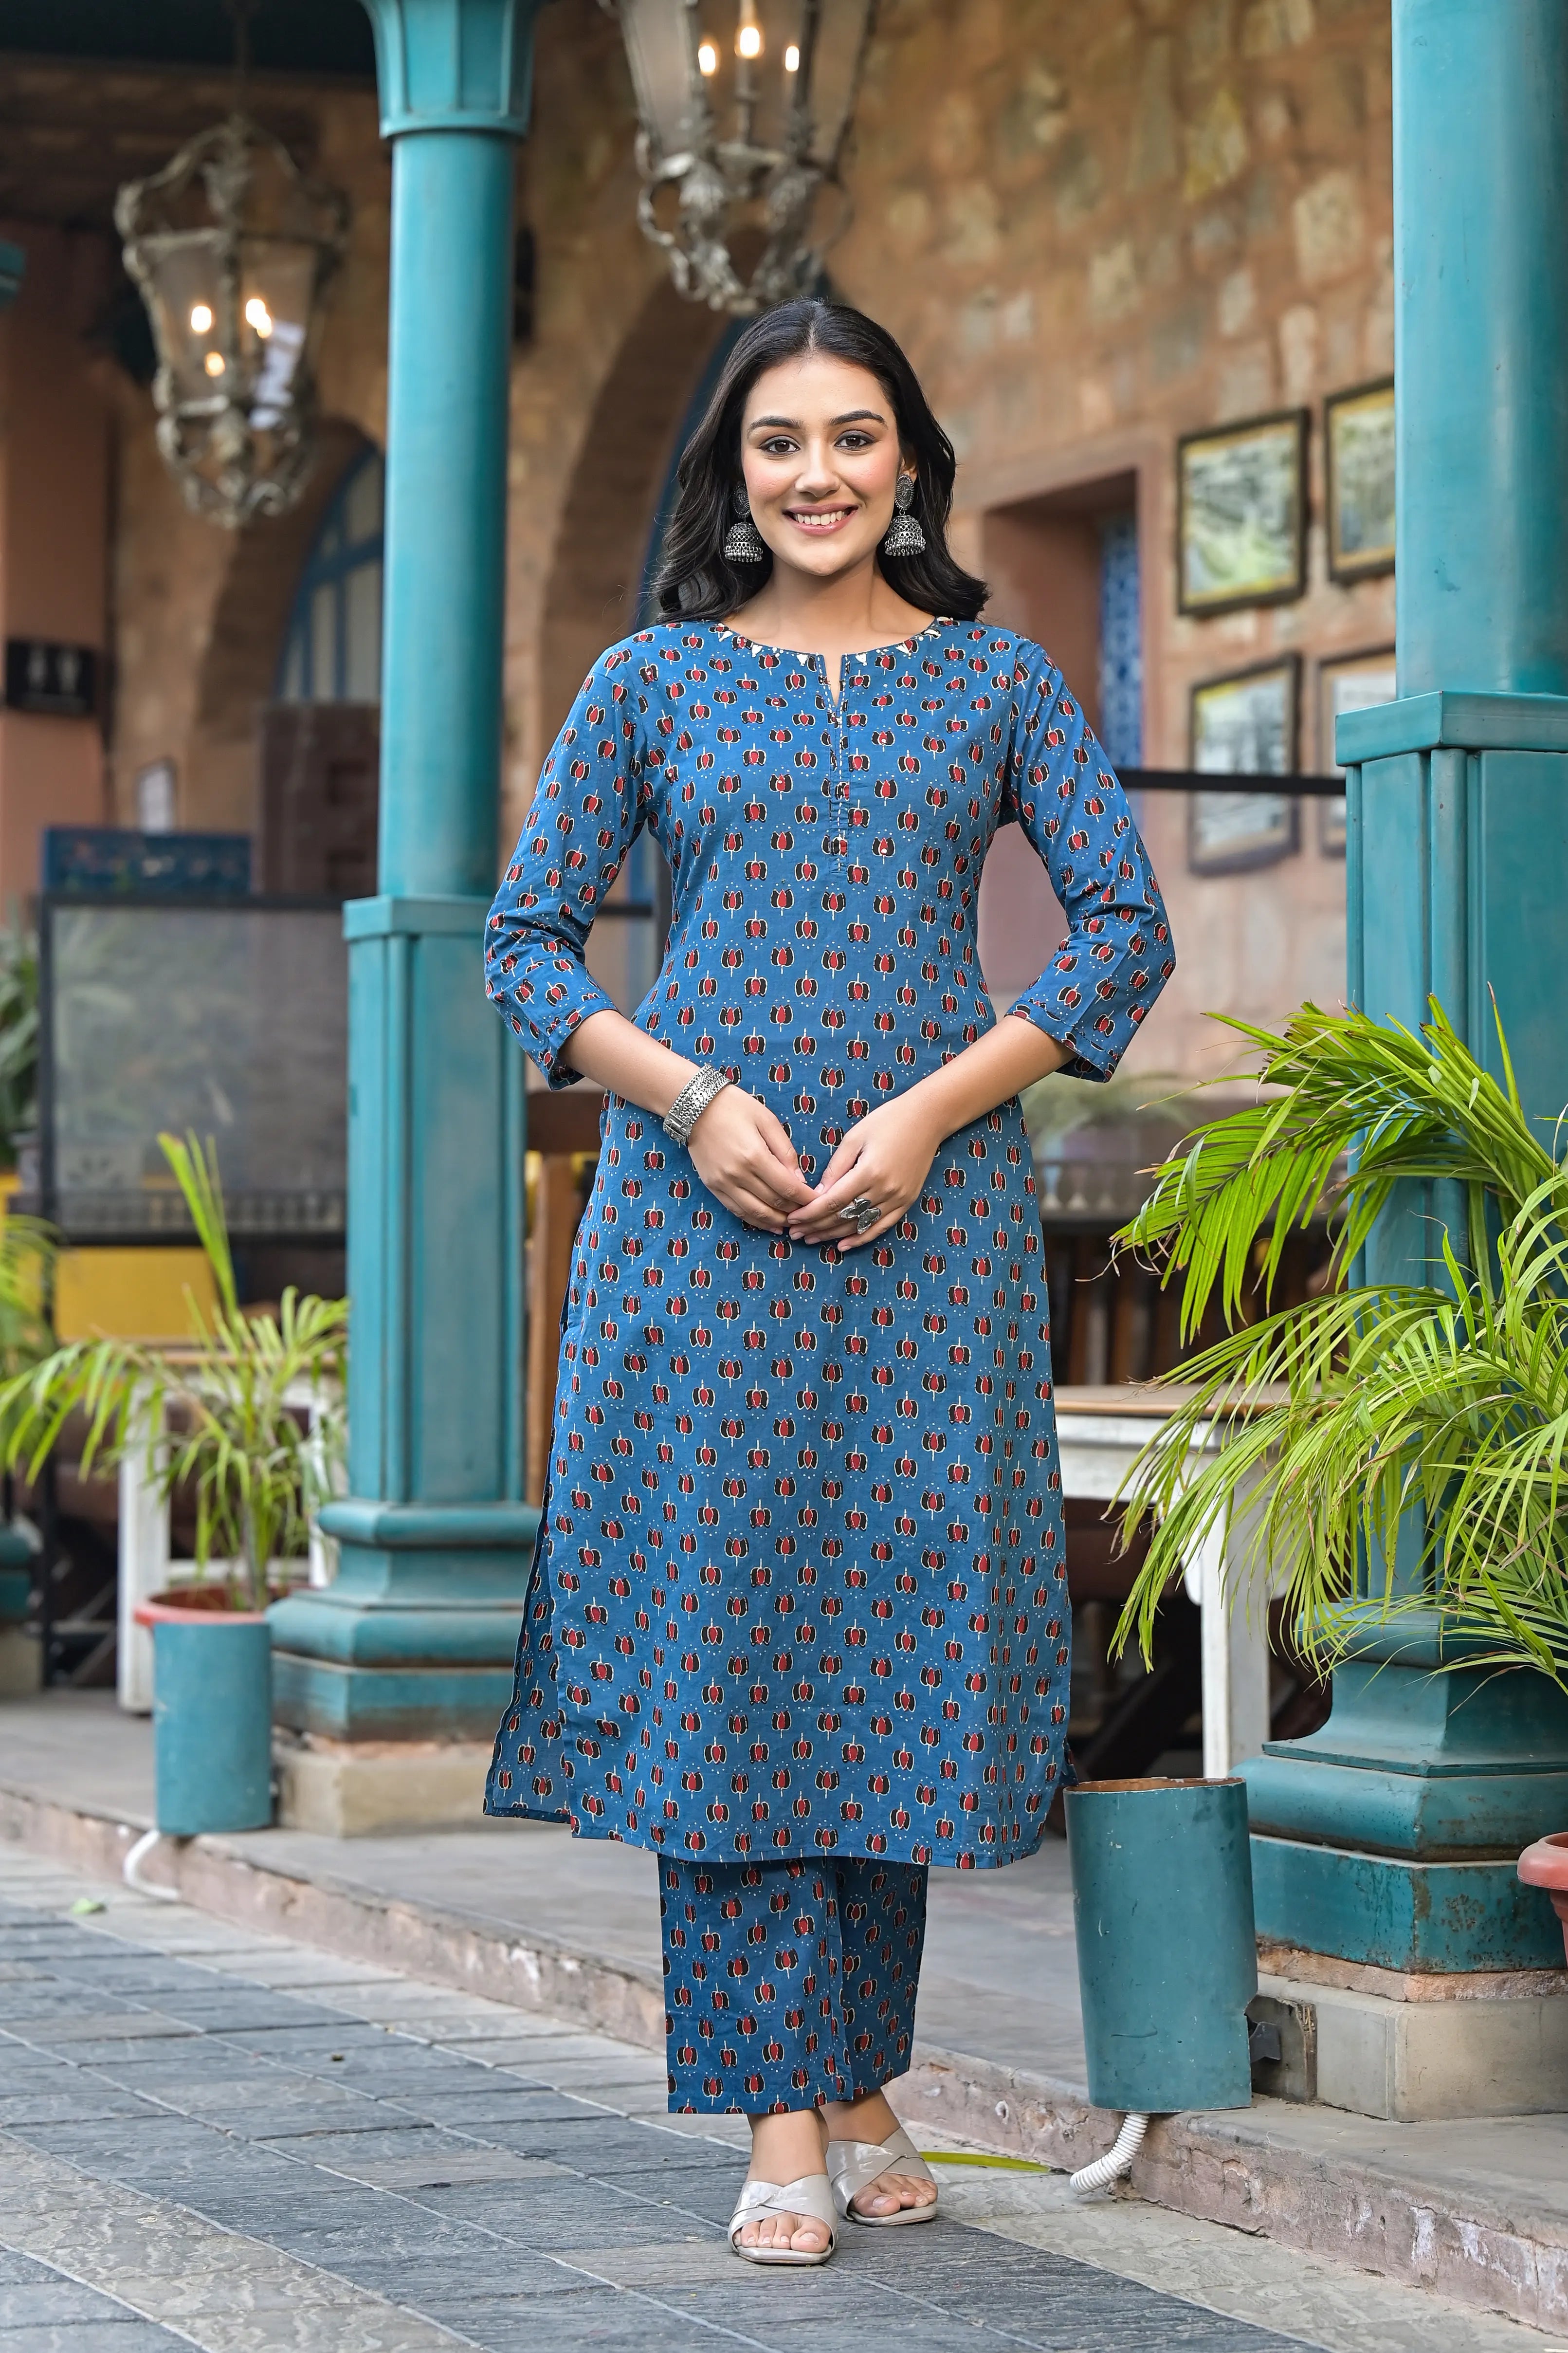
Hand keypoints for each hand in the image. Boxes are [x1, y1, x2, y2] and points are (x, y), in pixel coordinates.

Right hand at [686, 1086, 816, 1230]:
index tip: (818, 1201)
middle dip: (795, 1210)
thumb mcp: (767, 1120)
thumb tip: (800, 1180)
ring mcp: (723, 1184)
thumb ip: (785, 1151)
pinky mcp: (713, 1187)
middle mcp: (738, 1175)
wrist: (696, 1107)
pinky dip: (755, 1221)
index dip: (806, 1198)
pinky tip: (769, 1224)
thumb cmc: (735, 1108)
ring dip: (777, 1221)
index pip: (788, 1188)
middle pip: (774, 1203)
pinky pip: (737, 1211)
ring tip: (792, 1222)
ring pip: (756, 1213)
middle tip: (808, 1211)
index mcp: (755, 1156)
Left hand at [784, 1092, 944, 1250]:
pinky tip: (843, 1245)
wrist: (927, 1120)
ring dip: (833, 1235)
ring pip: (860, 1225)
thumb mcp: (854, 1138)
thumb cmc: (887, 1121)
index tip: (792, 1218)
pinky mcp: (907, 1202)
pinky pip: (881, 1227)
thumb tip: (817, 1195)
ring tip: (811, 1239)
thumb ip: (835, 1168)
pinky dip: (861, 1238)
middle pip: (843, 1217)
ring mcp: (898, 1199)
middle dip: (816, 1227)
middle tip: (795, 1233)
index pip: (832, 1201)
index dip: (810, 1213)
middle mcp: (885, 1190)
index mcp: (869, 1171)